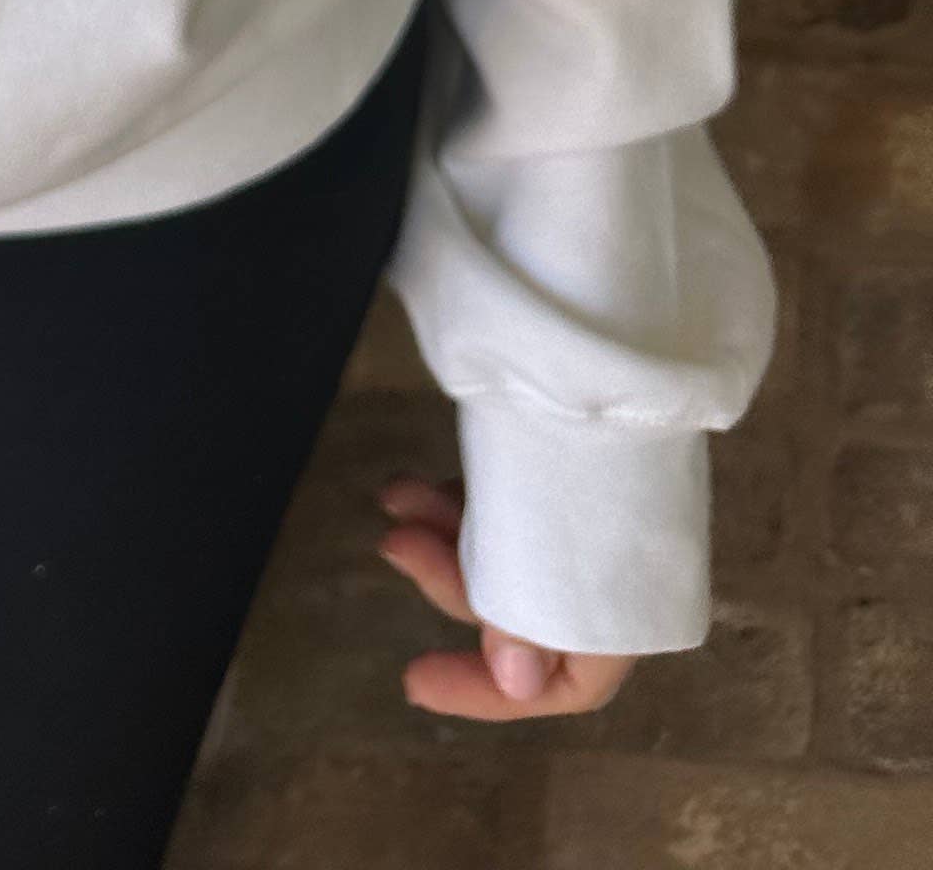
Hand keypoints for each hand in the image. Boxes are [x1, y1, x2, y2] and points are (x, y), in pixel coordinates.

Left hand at [374, 475, 636, 717]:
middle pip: (524, 609)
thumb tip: (515, 682)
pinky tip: (416, 485)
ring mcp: (592, 514)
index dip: (488, 690)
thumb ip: (532, 618)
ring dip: (444, 534)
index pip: (566, 684)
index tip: (415, 681)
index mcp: (632, 613)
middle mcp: (617, 573)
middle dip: (452, 581)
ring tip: (396, 497)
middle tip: (395, 544)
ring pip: (506, 549)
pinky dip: (461, 502)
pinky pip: (508, 502)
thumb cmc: (576, 457)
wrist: (617, 336)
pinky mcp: (565, 464)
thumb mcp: (548, 546)